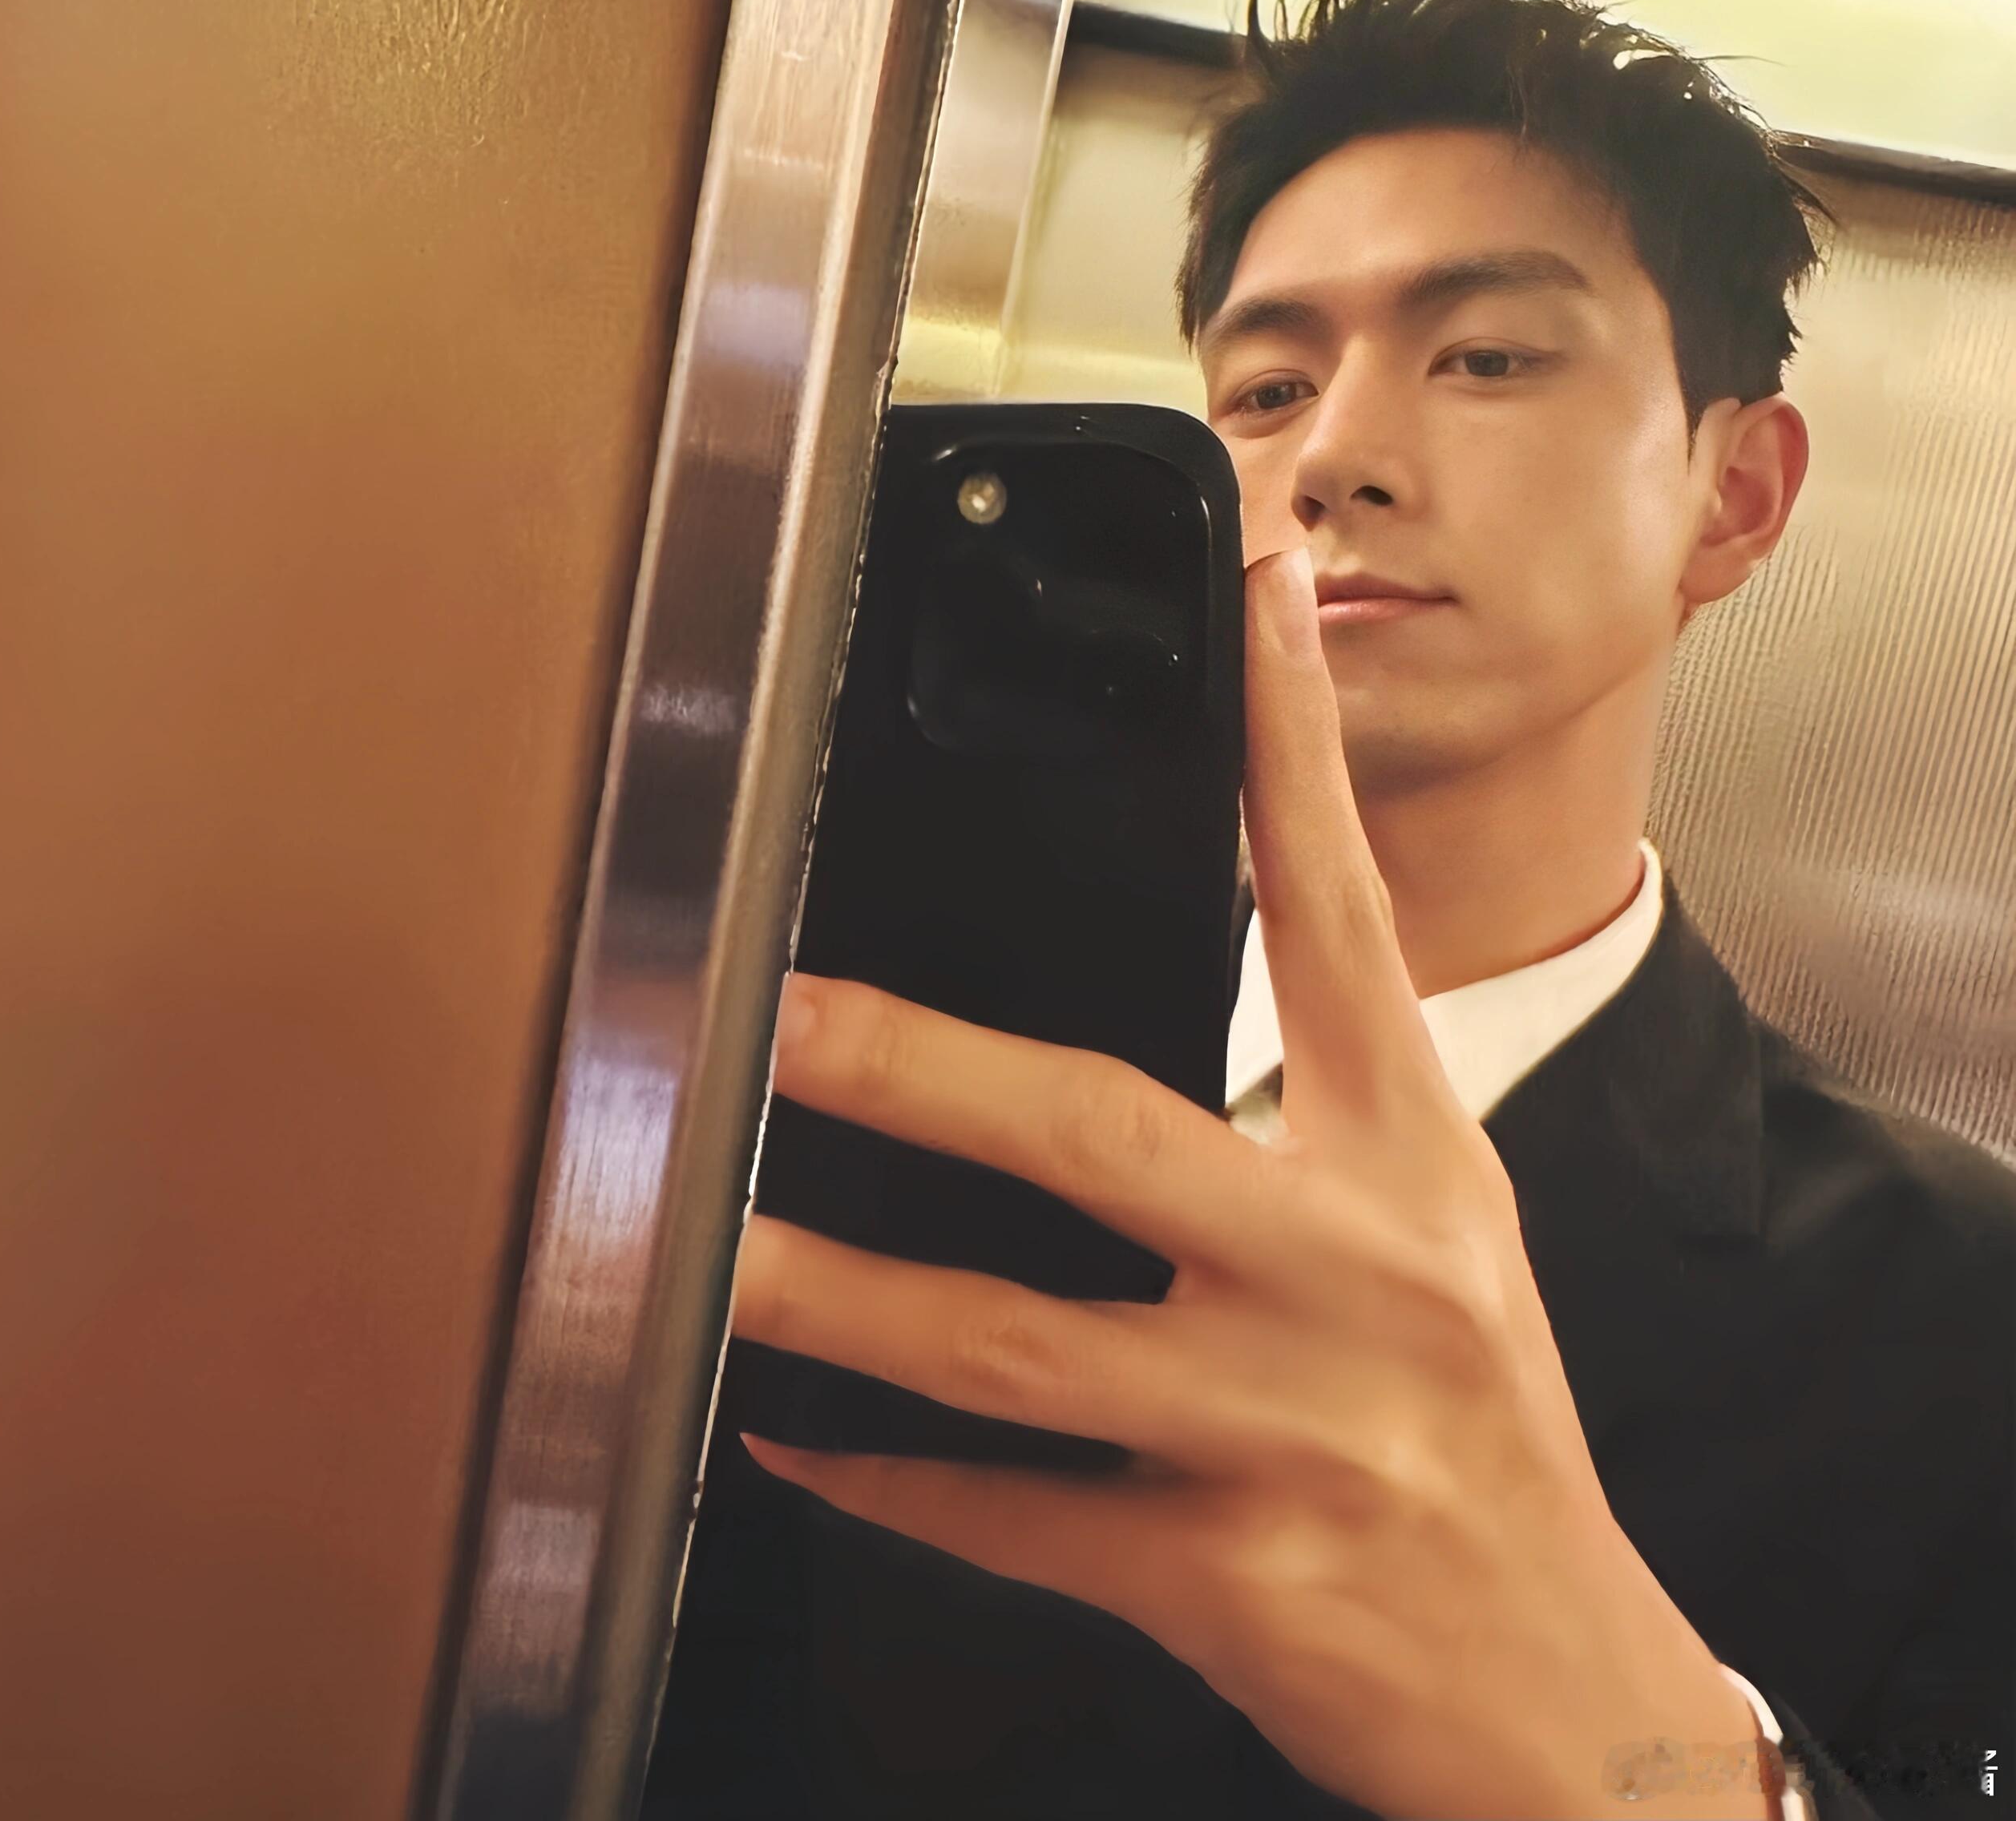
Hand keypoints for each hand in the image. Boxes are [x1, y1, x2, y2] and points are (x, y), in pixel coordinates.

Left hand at [731, 547, 1775, 1820]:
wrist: (1563, 1678)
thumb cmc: (1480, 1432)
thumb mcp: (1438, 1240)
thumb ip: (1306, 1128)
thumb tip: (1110, 1048)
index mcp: (1412, 1157)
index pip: (1341, 911)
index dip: (1292, 741)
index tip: (1249, 597)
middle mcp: (1354, 1269)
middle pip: (1104, 1127)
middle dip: (917, 1066)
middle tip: (777, 1015)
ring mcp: (1289, 1425)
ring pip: (1009, 1337)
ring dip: (836, 1291)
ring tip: (713, 1248)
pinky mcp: (1230, 1571)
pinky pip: (1013, 1513)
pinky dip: (885, 1483)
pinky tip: (795, 1441)